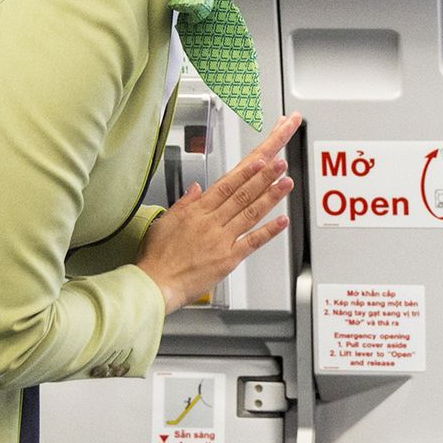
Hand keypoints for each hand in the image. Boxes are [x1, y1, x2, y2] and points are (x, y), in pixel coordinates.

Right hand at [137, 113, 300, 312]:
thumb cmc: (158, 257)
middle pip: (242, 194)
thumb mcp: (165, 222)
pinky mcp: (228, 260)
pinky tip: (283, 221)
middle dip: (264, 176)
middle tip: (281, 163)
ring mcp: (221, 240)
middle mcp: (211, 222)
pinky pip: (252, 242)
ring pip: (250, 213)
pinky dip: (269, 231)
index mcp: (197, 211)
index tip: (261, 159)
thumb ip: (184, 203)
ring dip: (271, 196)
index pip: (226, 184)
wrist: (155, 283)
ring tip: (286, 182)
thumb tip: (197, 188)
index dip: (246, 171)